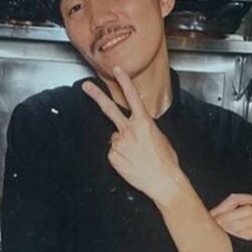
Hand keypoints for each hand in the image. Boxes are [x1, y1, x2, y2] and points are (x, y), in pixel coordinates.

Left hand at [82, 67, 181, 201]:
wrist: (163, 181)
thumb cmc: (166, 161)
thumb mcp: (160, 136)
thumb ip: (144, 127)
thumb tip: (136, 128)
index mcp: (144, 122)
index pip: (132, 96)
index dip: (124, 81)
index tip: (117, 70)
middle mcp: (129, 130)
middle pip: (109, 109)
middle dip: (96, 96)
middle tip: (86, 86)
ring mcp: (119, 143)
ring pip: (115, 137)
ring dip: (123, 143)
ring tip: (136, 155)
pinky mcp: (113, 156)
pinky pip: (114, 151)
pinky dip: (120, 155)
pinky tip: (131, 161)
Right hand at [210, 193, 251, 241]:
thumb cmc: (207, 246)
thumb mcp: (209, 229)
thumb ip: (221, 221)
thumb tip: (240, 216)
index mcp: (215, 214)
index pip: (234, 200)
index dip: (247, 198)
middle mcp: (222, 220)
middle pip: (247, 210)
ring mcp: (228, 231)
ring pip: (251, 221)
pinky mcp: (234, 241)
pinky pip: (251, 233)